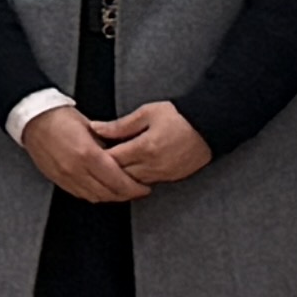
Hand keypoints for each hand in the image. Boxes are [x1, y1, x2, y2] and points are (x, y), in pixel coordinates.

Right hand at [19, 102, 148, 206]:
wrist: (33, 119)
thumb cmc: (60, 117)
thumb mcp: (91, 126)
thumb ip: (108, 144)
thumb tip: (124, 156)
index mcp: (87, 153)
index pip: (117, 180)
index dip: (134, 187)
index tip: (144, 187)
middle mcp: (75, 169)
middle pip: (108, 193)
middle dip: (126, 195)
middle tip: (138, 191)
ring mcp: (65, 177)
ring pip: (95, 197)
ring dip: (112, 197)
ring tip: (123, 191)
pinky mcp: (58, 180)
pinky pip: (81, 194)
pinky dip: (95, 195)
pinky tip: (103, 189)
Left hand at [89, 101, 211, 191]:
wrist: (209, 126)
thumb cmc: (178, 116)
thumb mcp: (147, 113)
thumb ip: (120, 125)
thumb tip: (95, 128)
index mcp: (145, 147)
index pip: (112, 159)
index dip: (96, 157)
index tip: (86, 152)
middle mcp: (153, 165)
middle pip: (119, 175)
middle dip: (105, 170)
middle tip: (92, 163)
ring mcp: (163, 174)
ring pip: (132, 183)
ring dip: (119, 177)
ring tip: (107, 168)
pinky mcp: (171, 178)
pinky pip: (146, 183)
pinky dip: (135, 179)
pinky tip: (127, 171)